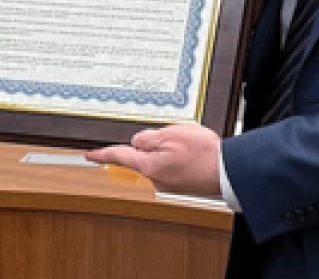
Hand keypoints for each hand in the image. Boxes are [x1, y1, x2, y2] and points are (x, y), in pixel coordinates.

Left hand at [85, 123, 221, 196]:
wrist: (229, 173)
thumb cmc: (204, 154)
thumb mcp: (171, 134)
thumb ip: (148, 138)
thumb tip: (137, 142)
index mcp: (148, 165)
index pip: (119, 156)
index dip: (102, 154)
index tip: (89, 155)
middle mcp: (155, 179)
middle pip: (143, 155)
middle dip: (155, 143)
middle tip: (176, 137)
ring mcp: (168, 184)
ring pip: (159, 159)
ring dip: (170, 150)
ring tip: (191, 145)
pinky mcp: (180, 185)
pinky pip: (172, 166)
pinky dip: (180, 157)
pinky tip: (194, 154)